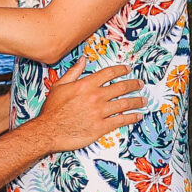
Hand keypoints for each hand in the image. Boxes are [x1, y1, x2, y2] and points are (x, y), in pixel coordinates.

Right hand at [30, 58, 145, 151]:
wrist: (49, 131)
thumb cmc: (52, 110)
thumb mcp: (59, 86)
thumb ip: (73, 72)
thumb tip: (82, 60)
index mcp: (86, 84)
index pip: (109, 73)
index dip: (121, 70)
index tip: (127, 69)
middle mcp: (96, 96)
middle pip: (121, 87)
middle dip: (133, 84)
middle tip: (140, 83)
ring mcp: (100, 112)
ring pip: (124, 103)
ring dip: (137, 101)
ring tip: (143, 100)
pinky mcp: (101, 127)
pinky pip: (121, 120)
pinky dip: (131, 117)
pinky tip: (138, 116)